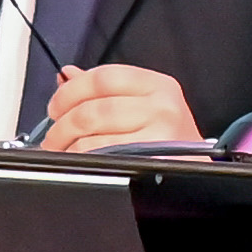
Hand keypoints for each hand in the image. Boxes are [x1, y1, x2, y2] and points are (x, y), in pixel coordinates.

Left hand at [36, 63, 204, 151]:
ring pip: (93, 136)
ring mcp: (159, 136)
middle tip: (52, 137)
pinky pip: (103, 159)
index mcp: (158, 85)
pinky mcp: (152, 163)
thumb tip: (67, 75)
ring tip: (60, 152)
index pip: (102, 77)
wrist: (199, 176)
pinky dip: (82, 162)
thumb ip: (107, 90)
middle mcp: (163, 107)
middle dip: (62, 125)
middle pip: (93, 109)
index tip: (54, 106)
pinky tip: (76, 164)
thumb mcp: (145, 107)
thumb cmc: (170, 144)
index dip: (69, 91)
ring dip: (66, 146)